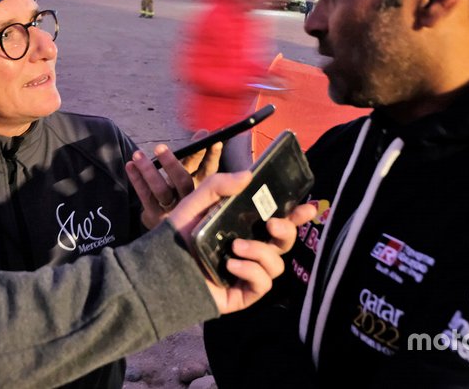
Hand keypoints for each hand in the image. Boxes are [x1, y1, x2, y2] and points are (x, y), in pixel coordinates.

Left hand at [126, 137, 221, 228]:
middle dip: (171, 163)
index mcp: (202, 191)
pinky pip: (145, 196)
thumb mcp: (194, 180)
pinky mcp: (155, 216)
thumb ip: (197, 160)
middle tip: (159, 147)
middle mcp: (189, 202)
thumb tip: (203, 132)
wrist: (171, 234)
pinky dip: (137, 180)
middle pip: (183, 181)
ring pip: (161, 190)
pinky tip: (130, 166)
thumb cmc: (183, 197)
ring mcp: (172, 211)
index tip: (209, 138)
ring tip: (137, 155)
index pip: (209, 171)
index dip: (210, 156)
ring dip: (148, 171)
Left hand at [168, 172, 315, 314]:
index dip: (297, 215)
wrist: (160, 268)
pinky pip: (263, 284)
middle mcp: (251, 250)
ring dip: (260, 252)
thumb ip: (219, 185)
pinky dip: (250, 271)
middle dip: (286, 230)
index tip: (308, 207)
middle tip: (271, 223)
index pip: (279, 221)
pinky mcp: (243, 294)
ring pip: (277, 264)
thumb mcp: (195, 203)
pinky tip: (230, 265)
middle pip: (286, 242)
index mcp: (245, 228)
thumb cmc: (177, 236)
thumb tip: (249, 175)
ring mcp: (249, 274)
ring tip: (236, 247)